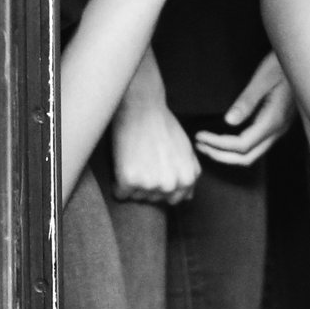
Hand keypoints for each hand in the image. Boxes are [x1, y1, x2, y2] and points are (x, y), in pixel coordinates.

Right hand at [109, 89, 200, 205]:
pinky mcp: (129, 180)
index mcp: (186, 179)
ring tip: (137, 159)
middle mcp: (170, 185)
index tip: (158, 167)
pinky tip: (126, 163)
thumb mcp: (186, 150)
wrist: (143, 109)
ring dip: (133, 184)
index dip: (164, 184)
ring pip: (136, 197)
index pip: (174, 199)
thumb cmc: (165, 127)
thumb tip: (188, 197)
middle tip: (146, 160)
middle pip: (153, 199)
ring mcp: (149, 184)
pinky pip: (120, 193)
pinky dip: (119, 182)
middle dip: (148, 185)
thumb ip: (190, 173)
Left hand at [193, 53, 294, 167]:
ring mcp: (279, 129)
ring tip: (208, 145)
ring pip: (252, 155)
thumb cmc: (283, 64)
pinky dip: (238, 148)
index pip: (242, 145)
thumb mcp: (263, 79)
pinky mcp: (278, 124)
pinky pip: (256, 145)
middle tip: (199, 145)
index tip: (200, 136)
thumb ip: (247, 101)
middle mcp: (278, 129)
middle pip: (247, 157)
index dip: (218, 144)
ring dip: (228, 155)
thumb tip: (228, 121)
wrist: (305, 59)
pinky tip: (226, 138)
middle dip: (220, 156)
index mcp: (274, 120)